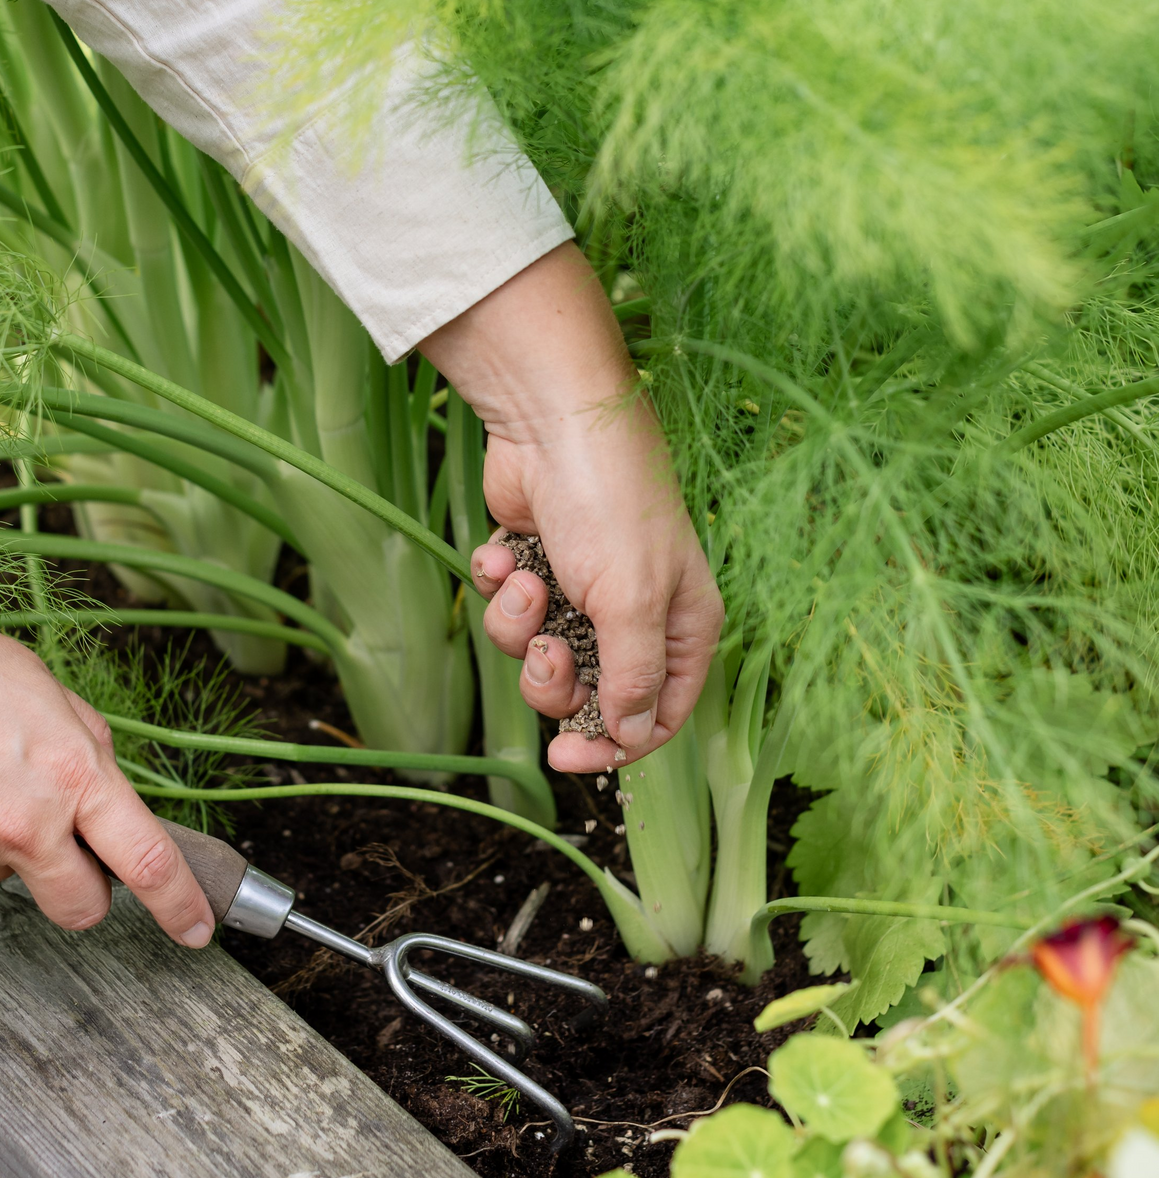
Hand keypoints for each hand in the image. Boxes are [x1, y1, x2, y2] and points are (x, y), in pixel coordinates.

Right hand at [0, 546, 214, 944]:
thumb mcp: (50, 692)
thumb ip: (87, 750)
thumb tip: (103, 790)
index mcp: (73, 777)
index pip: (148, 863)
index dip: (181, 905)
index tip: (196, 928)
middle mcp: (25, 827)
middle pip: (81, 908)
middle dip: (85, 889)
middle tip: (69, 850)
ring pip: (7, 876)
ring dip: (7, 846)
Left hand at [421, 243, 722, 771]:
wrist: (550, 421)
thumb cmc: (610, 503)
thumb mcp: (632, 601)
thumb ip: (632, 677)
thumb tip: (632, 735)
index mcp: (680, 626)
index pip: (658, 715)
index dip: (614, 743)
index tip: (568, 756)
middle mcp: (633, 612)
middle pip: (587, 694)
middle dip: (553, 680)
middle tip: (544, 646)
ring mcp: (579, 588)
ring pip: (536, 652)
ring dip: (519, 624)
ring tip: (525, 582)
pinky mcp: (532, 562)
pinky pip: (505, 605)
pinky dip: (498, 583)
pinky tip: (504, 551)